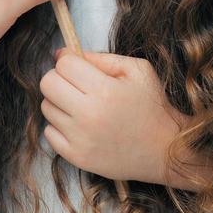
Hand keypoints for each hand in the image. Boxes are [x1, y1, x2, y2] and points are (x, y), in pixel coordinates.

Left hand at [39, 48, 187, 183]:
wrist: (165, 149)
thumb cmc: (152, 105)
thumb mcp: (136, 69)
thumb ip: (101, 58)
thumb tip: (63, 54)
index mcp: (104, 90)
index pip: (63, 64)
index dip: (70, 60)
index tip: (79, 65)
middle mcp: (88, 115)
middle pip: (47, 84)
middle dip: (59, 78)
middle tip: (76, 83)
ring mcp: (80, 139)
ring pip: (46, 108)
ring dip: (59, 102)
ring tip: (81, 105)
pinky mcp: (77, 158)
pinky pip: (49, 133)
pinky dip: (59, 125)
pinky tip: (78, 124)